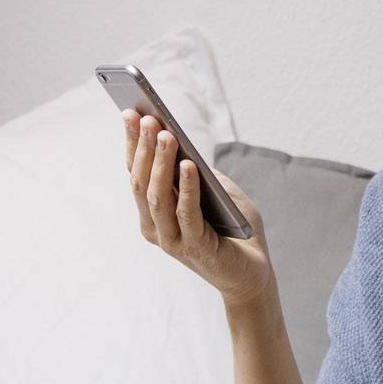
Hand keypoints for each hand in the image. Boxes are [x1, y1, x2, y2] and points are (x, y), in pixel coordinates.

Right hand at [122, 108, 275, 308]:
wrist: (252, 273)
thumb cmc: (232, 227)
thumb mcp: (216, 190)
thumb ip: (198, 171)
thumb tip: (182, 142)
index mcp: (154, 212)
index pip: (136, 173)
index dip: (132, 143)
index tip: (130, 110)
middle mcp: (155, 227)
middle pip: (141, 182)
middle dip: (142, 147)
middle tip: (144, 116)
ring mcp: (172, 240)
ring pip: (158, 197)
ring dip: (160, 163)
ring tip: (165, 134)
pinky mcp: (195, 247)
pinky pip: (186, 214)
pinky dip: (187, 188)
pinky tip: (189, 164)